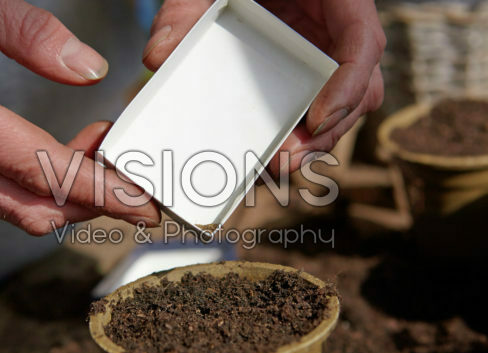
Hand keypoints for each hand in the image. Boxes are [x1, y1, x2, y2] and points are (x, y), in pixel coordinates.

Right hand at [0, 0, 159, 235]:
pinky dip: (38, 185)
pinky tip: (65, 155)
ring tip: (104, 156)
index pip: (43, 171)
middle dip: (93, 205)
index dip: (101, 193)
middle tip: (135, 184)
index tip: (144, 206)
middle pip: (33, 208)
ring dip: (67, 194)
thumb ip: (27, 33)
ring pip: (14, 207)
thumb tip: (88, 69)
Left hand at [143, 0, 385, 174]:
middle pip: (359, 89)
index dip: (349, 85)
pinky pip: (317, 110)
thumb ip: (185, 11)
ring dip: (314, 143)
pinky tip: (269, 153)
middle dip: (326, 133)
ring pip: (342, 108)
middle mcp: (339, 34)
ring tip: (274, 165)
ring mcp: (327, 58)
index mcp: (336, 0)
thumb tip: (158, 58)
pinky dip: (299, 135)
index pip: (364, 42)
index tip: (317, 120)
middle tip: (284, 160)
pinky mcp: (310, 78)